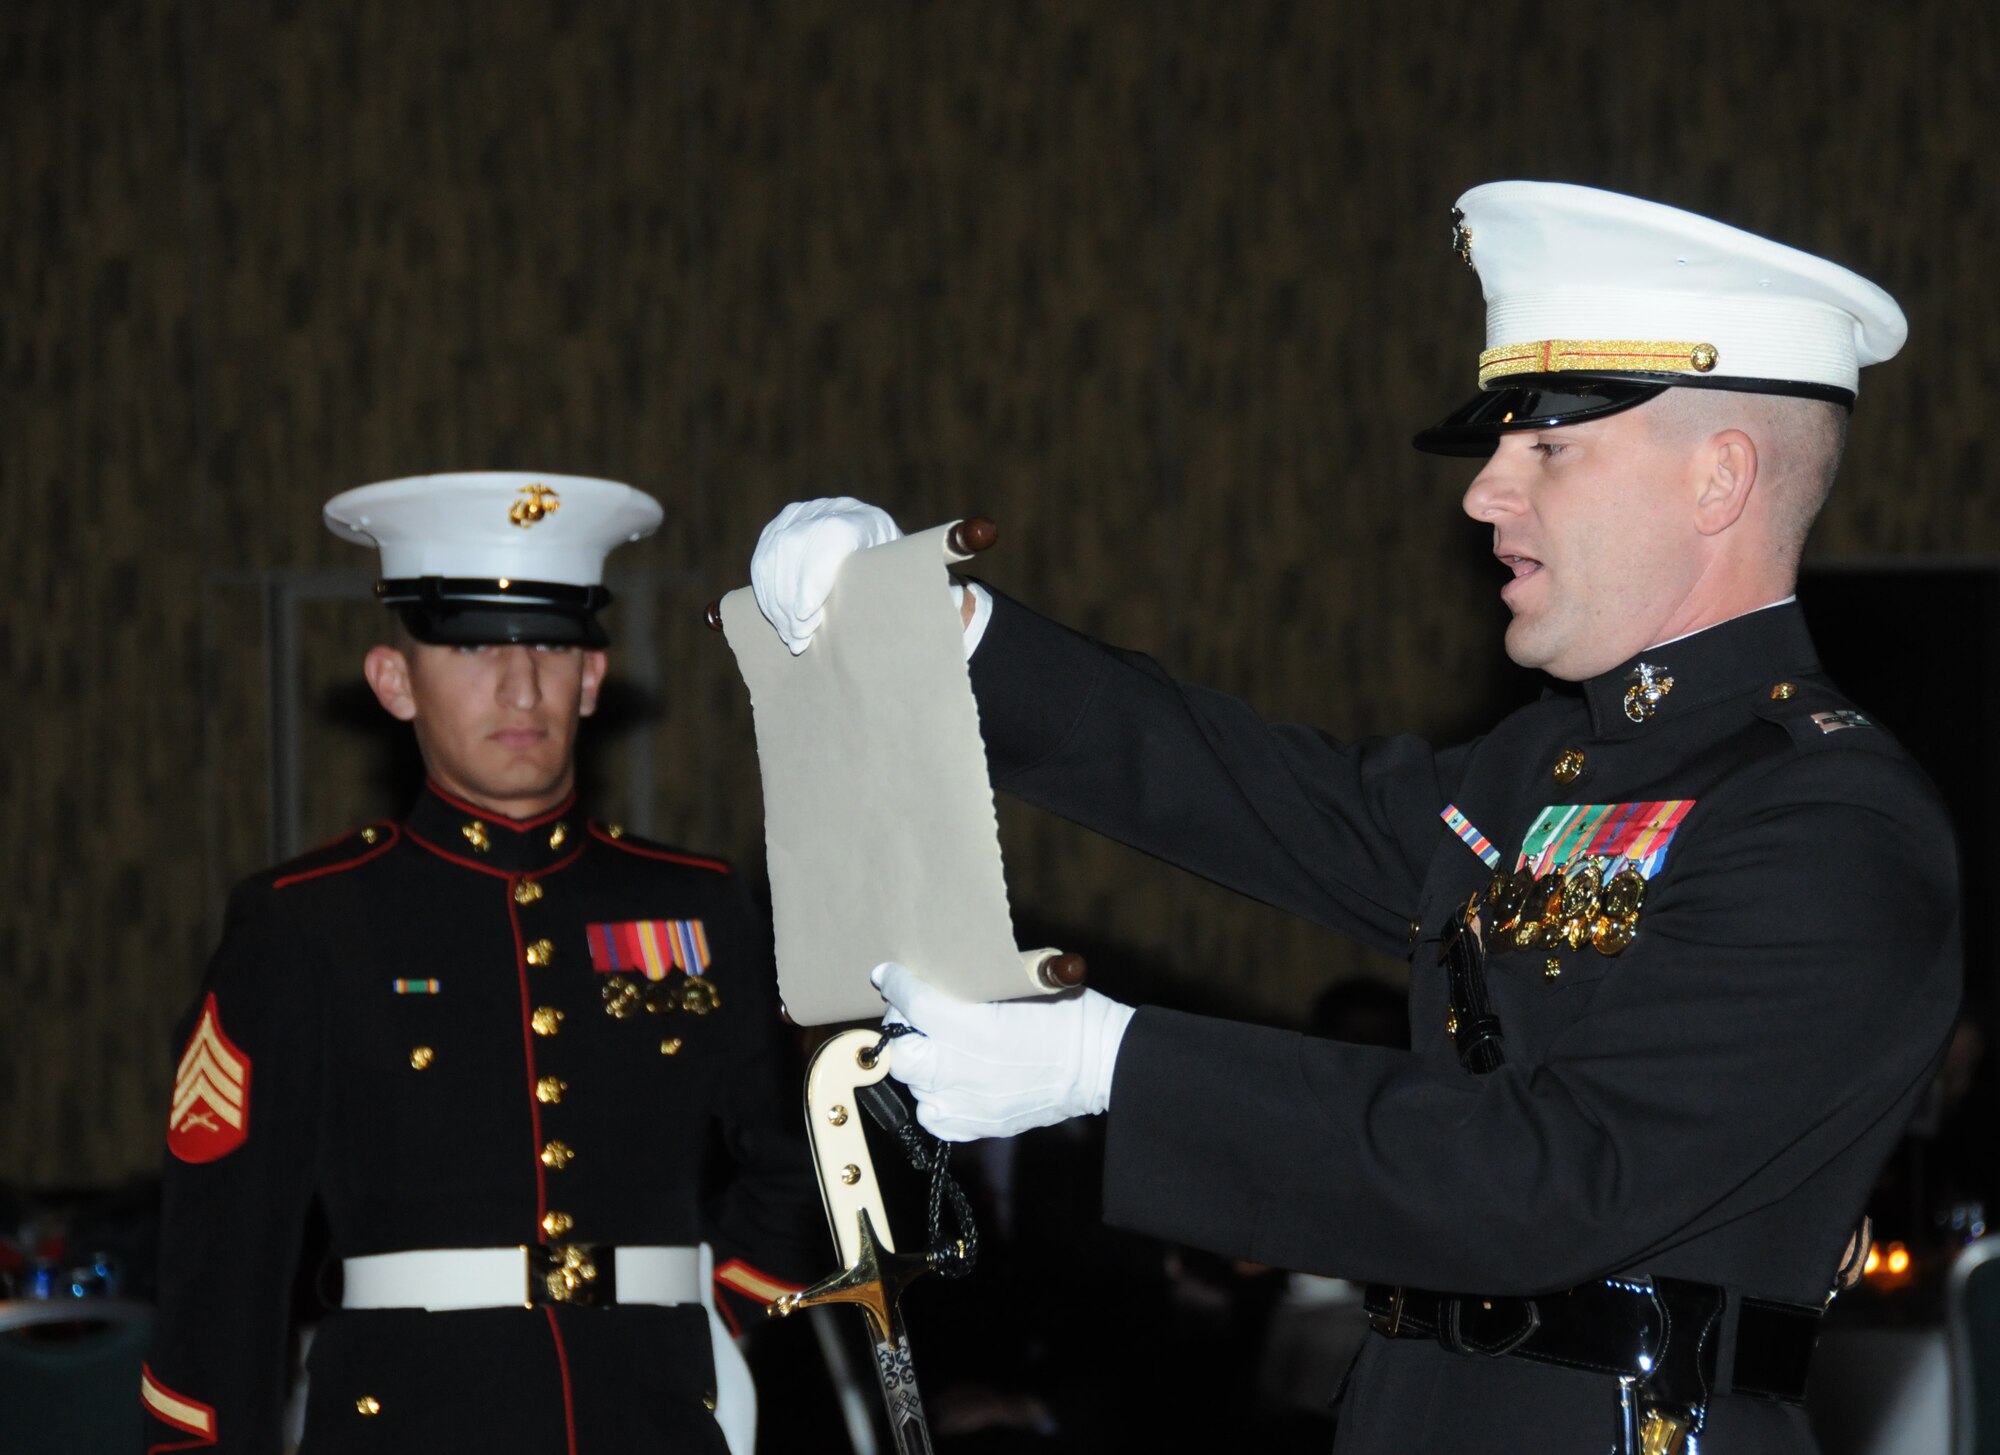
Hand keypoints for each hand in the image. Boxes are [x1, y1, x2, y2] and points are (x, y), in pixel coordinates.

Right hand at [751, 498, 901, 653]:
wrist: (883, 562)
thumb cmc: (890, 584)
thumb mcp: (896, 587)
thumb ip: (879, 592)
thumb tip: (859, 623)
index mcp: (867, 519)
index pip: (831, 536)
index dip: (814, 577)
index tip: (806, 615)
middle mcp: (833, 508)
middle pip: (795, 544)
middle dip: (790, 597)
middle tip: (798, 635)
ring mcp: (804, 515)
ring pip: (774, 552)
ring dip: (776, 600)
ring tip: (789, 634)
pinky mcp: (782, 528)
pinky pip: (762, 559)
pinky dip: (766, 593)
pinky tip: (778, 619)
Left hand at [872, 962, 1135, 1140]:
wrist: (1101, 1064)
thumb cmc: (1068, 1013)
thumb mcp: (1025, 978)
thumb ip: (975, 979)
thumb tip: (938, 969)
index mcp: (974, 1026)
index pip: (913, 1003)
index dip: (896, 984)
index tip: (888, 974)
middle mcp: (961, 1069)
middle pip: (899, 1049)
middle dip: (903, 1027)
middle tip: (919, 1014)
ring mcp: (966, 1103)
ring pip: (913, 1082)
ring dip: (921, 1061)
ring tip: (943, 1046)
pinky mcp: (974, 1126)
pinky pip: (931, 1113)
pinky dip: (935, 1095)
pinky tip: (954, 1078)